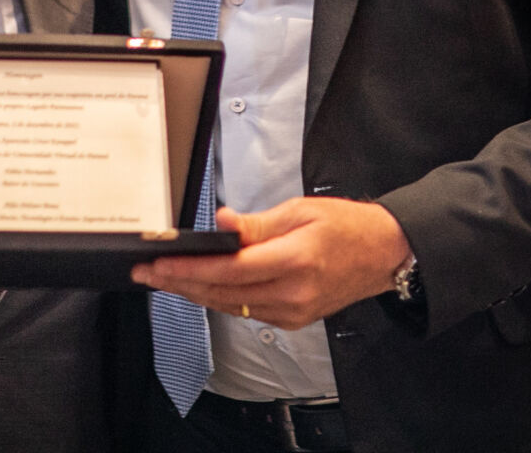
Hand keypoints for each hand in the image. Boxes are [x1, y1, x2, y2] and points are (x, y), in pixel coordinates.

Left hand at [130, 197, 410, 329]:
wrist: (384, 254)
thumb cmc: (348, 227)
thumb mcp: (302, 211)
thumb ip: (258, 224)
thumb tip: (223, 222)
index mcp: (296, 260)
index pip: (229, 269)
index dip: (189, 268)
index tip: (160, 263)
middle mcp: (293, 293)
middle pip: (223, 292)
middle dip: (179, 283)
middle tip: (146, 273)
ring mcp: (293, 311)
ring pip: (231, 306)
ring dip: (194, 293)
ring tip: (164, 281)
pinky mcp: (293, 319)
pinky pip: (247, 312)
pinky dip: (220, 300)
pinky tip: (201, 289)